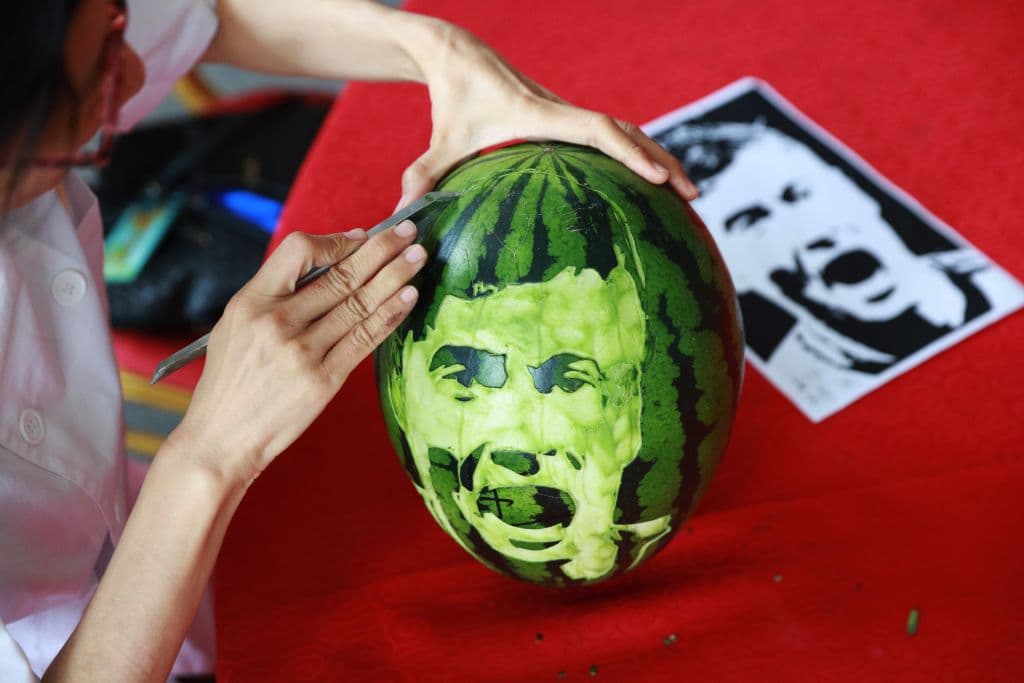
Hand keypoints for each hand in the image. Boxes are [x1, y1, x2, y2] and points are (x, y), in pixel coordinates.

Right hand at [169, 222, 426, 486]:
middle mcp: (277, 323)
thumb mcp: (237, 324)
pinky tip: (408, 298)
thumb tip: (329, 258)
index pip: (299, 251)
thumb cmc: (232, 379)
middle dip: (381, 250)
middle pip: (340, 275)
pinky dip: (390, 316)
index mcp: (251, 302)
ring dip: (394, 278)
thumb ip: (276, 292)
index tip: (363, 235)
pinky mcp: (323, 381)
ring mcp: (302, 353)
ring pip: (359, 304)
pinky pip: (364, 340)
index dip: (336, 240)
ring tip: (418, 258)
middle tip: (409, 232)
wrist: (222, 438)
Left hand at [397, 22, 697, 207]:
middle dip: (661, 161)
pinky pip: (612, 135)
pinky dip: (636, 152)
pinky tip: (650, 179)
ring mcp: (568, 114)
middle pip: (627, 131)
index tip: (656, 177)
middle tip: (693, 195)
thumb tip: (402, 218)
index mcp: (541, 116)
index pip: (598, 130)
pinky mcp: (566, 119)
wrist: (459, 56)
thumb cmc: (450, 100)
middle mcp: (563, 112)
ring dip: (656, 156)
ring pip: (625, 131)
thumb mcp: (438, 144)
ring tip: (687, 191)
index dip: (629, 151)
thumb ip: (422, 178)